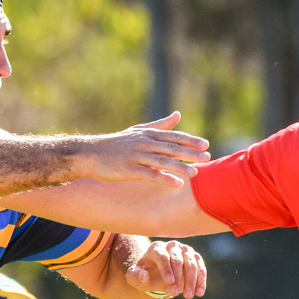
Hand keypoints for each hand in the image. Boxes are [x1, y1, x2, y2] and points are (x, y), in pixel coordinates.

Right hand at [76, 113, 211, 185]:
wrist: (91, 154)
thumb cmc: (117, 144)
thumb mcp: (139, 131)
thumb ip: (160, 125)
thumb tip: (178, 114)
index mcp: (148, 134)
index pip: (173, 136)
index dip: (190, 140)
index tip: (206, 144)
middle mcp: (144, 143)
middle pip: (171, 147)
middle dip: (190, 152)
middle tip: (207, 157)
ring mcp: (136, 156)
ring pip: (162, 161)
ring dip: (180, 167)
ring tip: (196, 173)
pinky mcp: (129, 170)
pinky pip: (150, 174)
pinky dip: (164, 179)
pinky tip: (176, 183)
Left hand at [126, 240, 207, 298]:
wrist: (158, 274)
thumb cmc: (146, 275)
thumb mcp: (135, 277)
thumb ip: (136, 276)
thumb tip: (144, 277)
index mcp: (156, 248)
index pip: (163, 256)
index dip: (166, 269)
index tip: (169, 282)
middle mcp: (172, 246)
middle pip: (178, 260)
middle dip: (178, 278)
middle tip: (174, 294)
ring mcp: (185, 251)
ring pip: (191, 264)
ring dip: (191, 281)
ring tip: (188, 296)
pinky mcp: (196, 258)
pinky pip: (200, 269)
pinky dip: (201, 281)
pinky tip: (200, 293)